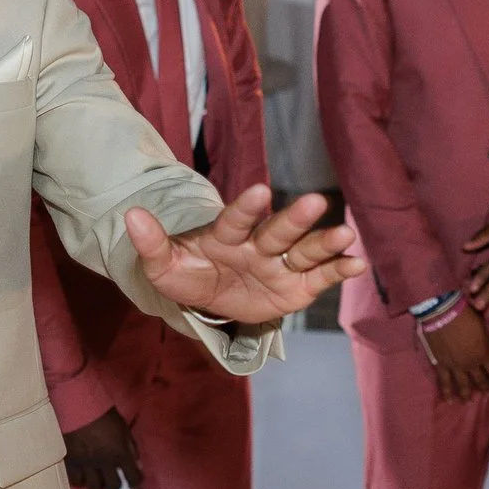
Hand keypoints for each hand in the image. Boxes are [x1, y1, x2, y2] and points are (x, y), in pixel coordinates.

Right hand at [63, 408, 142, 488]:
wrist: (78, 406)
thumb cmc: (104, 414)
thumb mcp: (123, 428)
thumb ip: (131, 447)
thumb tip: (137, 465)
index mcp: (120, 453)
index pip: (133, 478)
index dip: (135, 483)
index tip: (133, 483)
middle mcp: (105, 462)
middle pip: (113, 486)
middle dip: (115, 485)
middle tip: (113, 479)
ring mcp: (87, 464)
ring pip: (94, 487)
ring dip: (98, 485)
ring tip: (97, 479)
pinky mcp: (72, 462)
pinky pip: (76, 480)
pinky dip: (81, 480)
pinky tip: (82, 475)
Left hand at [125, 186, 364, 326]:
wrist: (209, 296)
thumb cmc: (187, 275)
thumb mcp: (162, 266)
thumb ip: (151, 243)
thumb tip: (130, 215)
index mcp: (225, 237)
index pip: (236, 220)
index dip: (247, 207)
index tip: (260, 191)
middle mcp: (258, 245)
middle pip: (277, 230)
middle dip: (295, 218)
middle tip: (315, 201)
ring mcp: (280, 264)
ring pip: (304, 251)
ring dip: (325, 243)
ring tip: (346, 234)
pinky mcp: (297, 286)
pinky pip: (320, 278)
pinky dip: (339, 270)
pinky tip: (357, 264)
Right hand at [423, 310, 488, 402]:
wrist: (441, 312)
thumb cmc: (464, 314)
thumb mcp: (481, 326)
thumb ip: (484, 341)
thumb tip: (486, 347)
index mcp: (483, 353)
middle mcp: (471, 364)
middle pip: (480, 380)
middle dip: (483, 387)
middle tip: (485, 392)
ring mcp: (455, 366)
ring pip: (463, 384)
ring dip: (466, 394)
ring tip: (467, 401)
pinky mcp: (440, 365)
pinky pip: (444, 382)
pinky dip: (446, 392)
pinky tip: (448, 401)